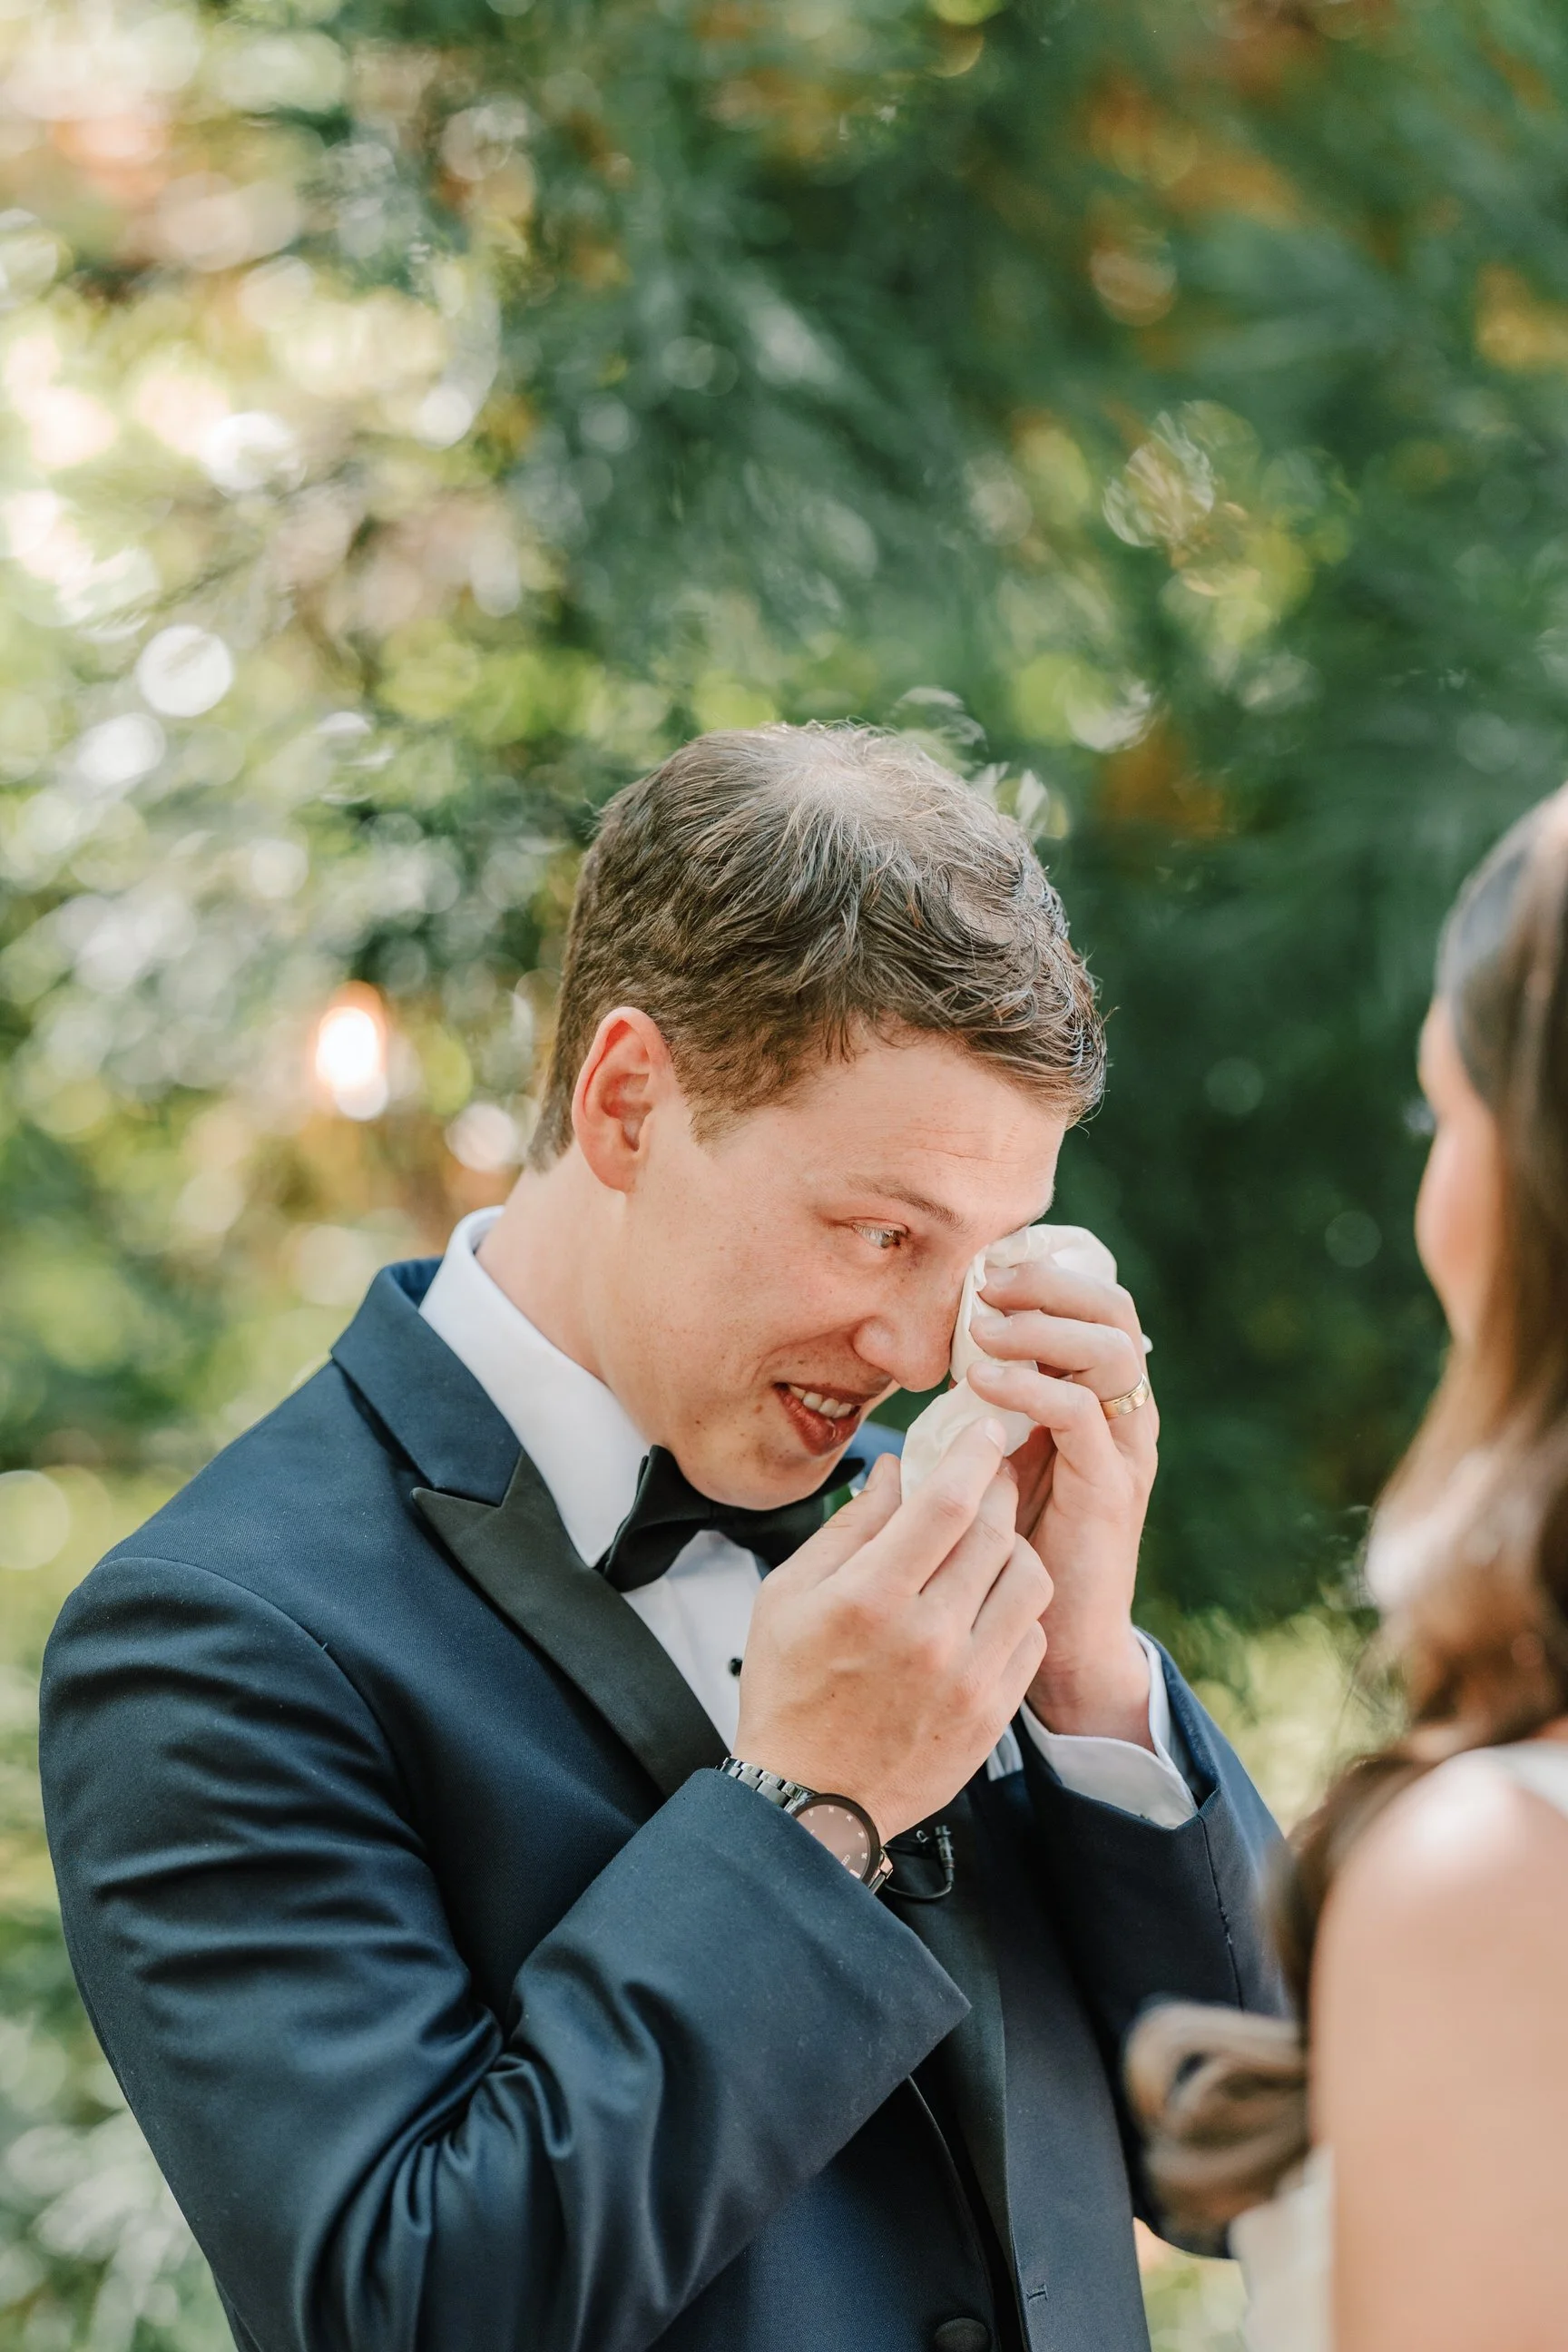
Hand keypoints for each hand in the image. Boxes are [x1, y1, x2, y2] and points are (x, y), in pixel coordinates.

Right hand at [734, 1423, 1051, 1839]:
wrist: (812, 1798)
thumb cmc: (789, 1689)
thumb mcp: (788, 1596)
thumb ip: (849, 1527)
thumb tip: (898, 1470)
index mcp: (870, 1598)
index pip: (948, 1501)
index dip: (975, 1453)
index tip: (984, 1431)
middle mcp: (928, 1635)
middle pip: (994, 1531)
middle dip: (996, 1489)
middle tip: (987, 1476)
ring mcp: (967, 1678)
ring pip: (1029, 1579)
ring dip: (1014, 1546)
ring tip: (989, 1542)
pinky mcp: (991, 1712)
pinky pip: (1031, 1634)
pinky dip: (1017, 1605)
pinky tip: (987, 1601)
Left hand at [964, 1251, 1157, 1744]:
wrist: (1052, 1644)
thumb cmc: (1011, 1550)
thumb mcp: (993, 1461)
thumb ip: (977, 1409)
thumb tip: (924, 1357)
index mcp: (1097, 1398)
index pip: (1095, 1304)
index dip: (1049, 1271)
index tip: (987, 1262)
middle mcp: (1121, 1414)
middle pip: (1114, 1310)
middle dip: (1050, 1283)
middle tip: (987, 1283)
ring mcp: (1123, 1449)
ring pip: (1110, 1348)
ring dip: (1041, 1325)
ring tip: (982, 1329)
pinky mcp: (1108, 1488)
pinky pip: (1080, 1412)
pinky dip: (1032, 1385)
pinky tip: (984, 1383)